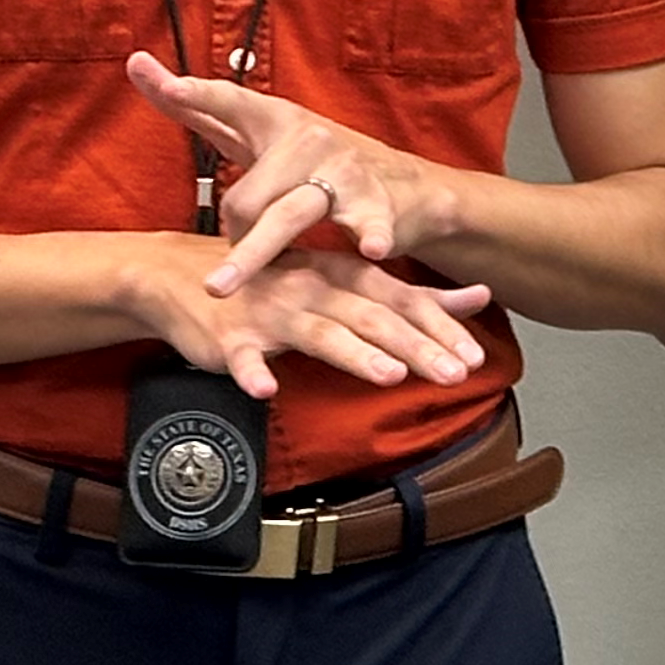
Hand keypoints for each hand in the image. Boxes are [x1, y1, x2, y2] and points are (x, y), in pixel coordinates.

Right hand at [123, 232, 493, 401]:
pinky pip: (242, 356)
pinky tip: (266, 389)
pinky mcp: (230, 338)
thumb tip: (478, 297)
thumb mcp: (347, 282)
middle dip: (416, 346)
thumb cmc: (280, 283)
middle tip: (455, 373)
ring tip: (389, 375)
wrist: (185, 276)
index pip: (402, 300)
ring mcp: (271, 313)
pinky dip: (253, 371)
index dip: (440, 326)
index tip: (475, 355)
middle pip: (372, 318)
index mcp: (344, 276)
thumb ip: (412, 297)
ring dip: (355, 355)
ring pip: (319, 333)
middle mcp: (313, 289)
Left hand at [125, 55, 454, 284]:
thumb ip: (198, 106)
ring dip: (251, 256)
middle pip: (244, 197)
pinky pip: (366, 222)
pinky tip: (370, 246)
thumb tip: (134, 65)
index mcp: (275, 119)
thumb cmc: (312, 163)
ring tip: (218, 287)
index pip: (228, 103)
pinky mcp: (376, 201)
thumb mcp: (257, 133)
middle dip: (230, 237)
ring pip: (286, 216)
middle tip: (228, 268)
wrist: (408, 187)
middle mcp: (308, 139)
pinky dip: (370, 233)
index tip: (166, 85)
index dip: (198, 95)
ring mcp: (343, 170)